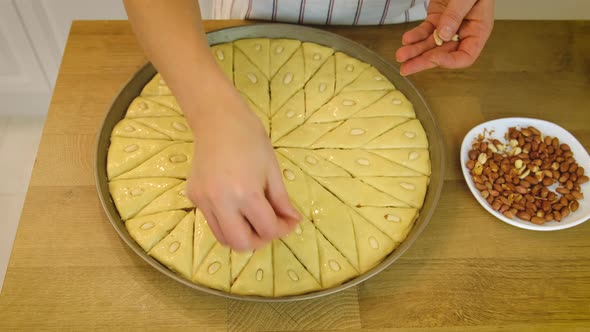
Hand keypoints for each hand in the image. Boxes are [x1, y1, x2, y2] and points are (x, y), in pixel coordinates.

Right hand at [186, 83, 299, 250]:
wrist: (218, 119)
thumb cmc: (251, 139)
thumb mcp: (273, 170)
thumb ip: (282, 201)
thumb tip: (292, 221)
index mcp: (245, 193)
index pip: (266, 229)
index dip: (282, 229)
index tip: (289, 221)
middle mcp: (220, 202)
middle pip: (241, 244)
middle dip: (260, 240)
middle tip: (270, 227)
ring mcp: (203, 201)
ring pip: (223, 238)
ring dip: (242, 236)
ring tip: (254, 220)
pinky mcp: (193, 197)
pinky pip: (212, 222)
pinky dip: (228, 223)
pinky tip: (237, 206)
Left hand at [396, 0, 493, 75]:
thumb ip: (456, 14)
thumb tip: (443, 35)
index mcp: (478, 30)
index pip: (466, 56)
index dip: (450, 61)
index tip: (434, 59)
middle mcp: (463, 31)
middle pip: (443, 54)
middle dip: (423, 61)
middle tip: (406, 68)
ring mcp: (448, 25)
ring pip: (430, 44)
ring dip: (414, 51)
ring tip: (400, 55)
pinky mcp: (436, 18)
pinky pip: (424, 31)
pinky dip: (414, 35)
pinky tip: (406, 39)